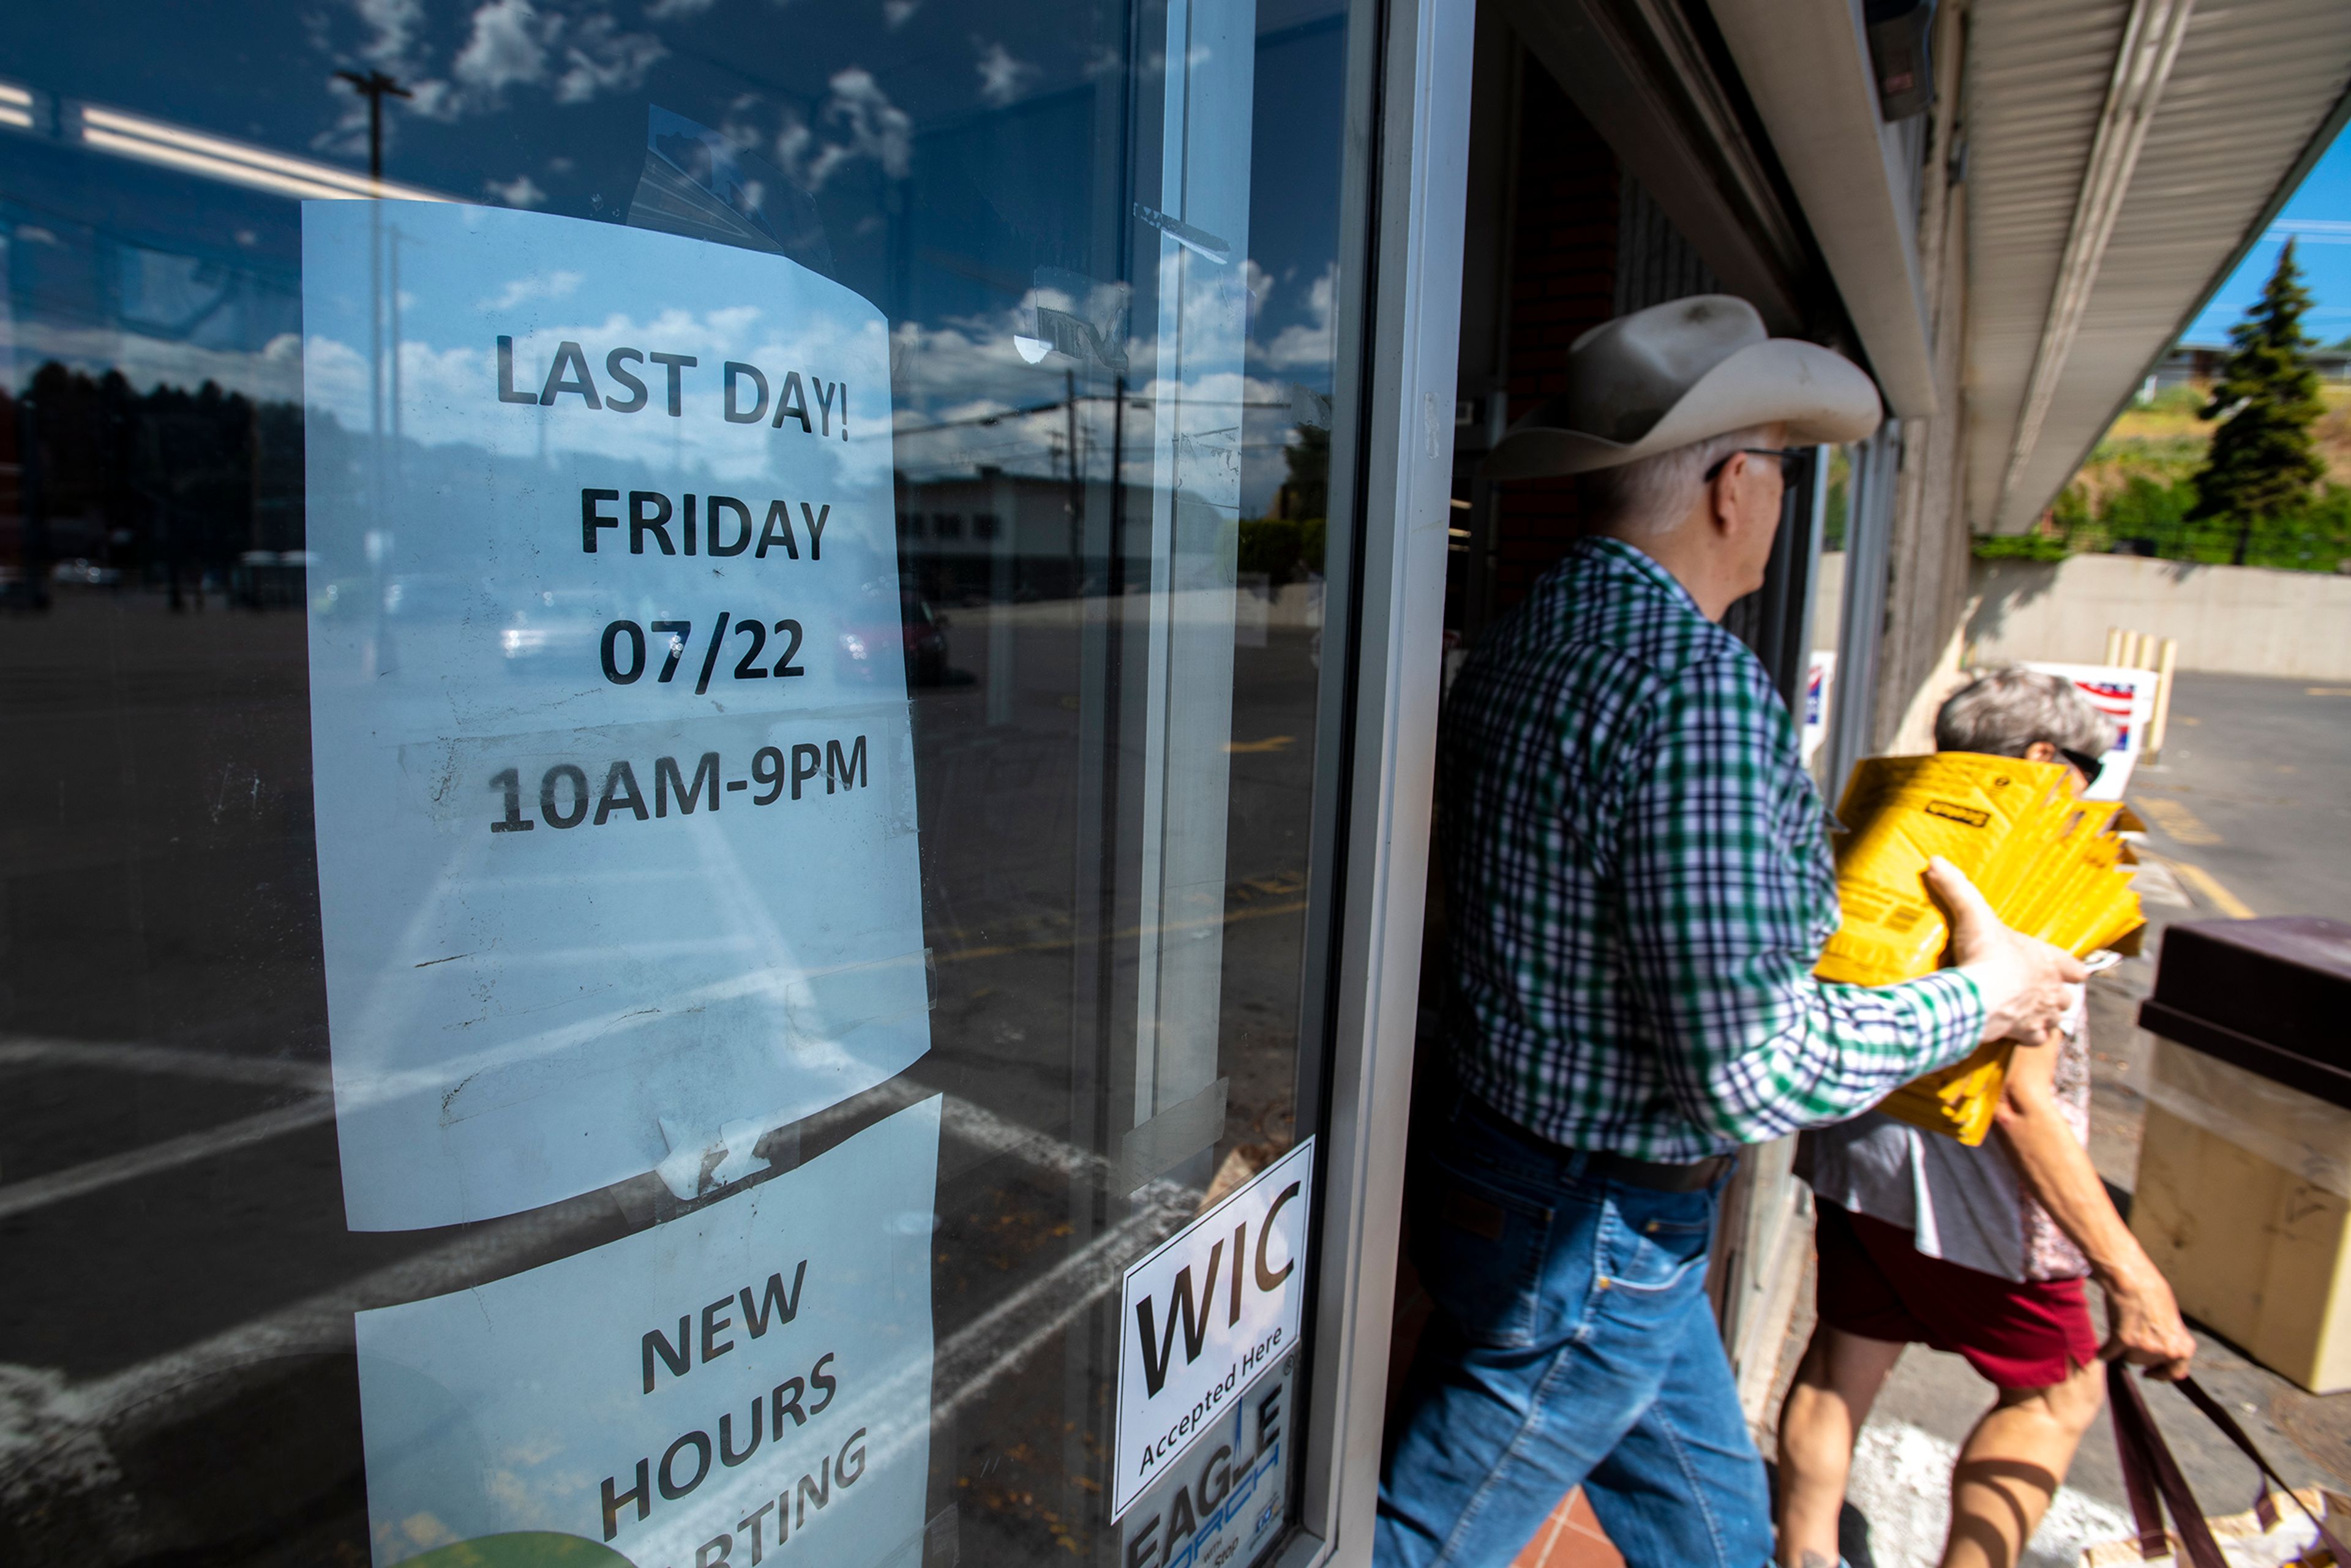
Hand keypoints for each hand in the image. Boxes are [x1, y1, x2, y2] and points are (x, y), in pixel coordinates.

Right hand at [1925, 856, 2086, 1044]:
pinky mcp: (2026, 1034)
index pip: (2074, 967)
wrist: (1979, 996)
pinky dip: (2027, 1036)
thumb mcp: (1972, 914)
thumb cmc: (1986, 955)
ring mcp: (2042, 1015)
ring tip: (2029, 1014)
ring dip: (2045, 1017)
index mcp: (2048, 962)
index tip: (2066, 971)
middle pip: (2068, 997)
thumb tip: (1936, 861)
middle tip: (2038, 992)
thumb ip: (1957, 888)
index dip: (2071, 969)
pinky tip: (2014, 1032)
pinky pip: (2035, 1039)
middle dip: (2056, 996)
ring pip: (2056, 1020)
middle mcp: (2051, 990)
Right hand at [2100, 1264, 2197, 1380]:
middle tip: (2135, 1331)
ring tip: (2123, 1327)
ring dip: (2125, 1348)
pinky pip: (2109, 1354)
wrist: (2132, 1278)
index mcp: (2183, 1346)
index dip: (2162, 1374)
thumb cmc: (2152, 1293)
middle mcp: (2166, 1350)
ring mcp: (2145, 1348)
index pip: (2176, 1373)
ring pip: (2129, 1358)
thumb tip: (2159, 1352)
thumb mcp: (2172, 1320)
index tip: (2151, 1373)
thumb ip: (2169, 1340)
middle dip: (2141, 1351)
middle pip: (2147, 1363)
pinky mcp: (2123, 1342)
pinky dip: (2104, 1352)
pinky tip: (2101, 1351)